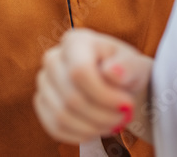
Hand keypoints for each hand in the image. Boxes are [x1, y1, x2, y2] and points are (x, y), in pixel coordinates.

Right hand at [34, 28, 153, 143]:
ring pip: (62, 115)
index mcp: (75, 41)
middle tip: (123, 117)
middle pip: (71, 97)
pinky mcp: (42, 103)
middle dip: (102, 115)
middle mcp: (53, 58)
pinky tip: (97, 129)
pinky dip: (79, 134)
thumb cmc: (125, 70)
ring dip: (93, 127)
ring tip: (112, 123)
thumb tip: (112, 72)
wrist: (116, 83)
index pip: (80, 72)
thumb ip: (127, 66)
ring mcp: (44, 82)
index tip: (126, 104)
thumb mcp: (135, 64)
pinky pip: (55, 127)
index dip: (103, 95)